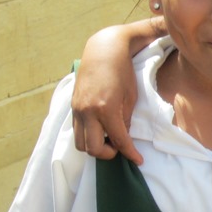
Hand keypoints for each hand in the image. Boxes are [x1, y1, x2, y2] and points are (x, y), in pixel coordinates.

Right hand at [71, 26, 142, 163]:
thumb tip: (122, 137)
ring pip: (80, 143)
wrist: (103, 51)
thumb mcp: (130, 97)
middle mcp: (87, 112)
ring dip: (95, 147)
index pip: (118, 140)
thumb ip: (125, 120)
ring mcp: (77, 110)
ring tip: (110, 139)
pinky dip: (88, 136)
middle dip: (108, 154)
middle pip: (92, 149)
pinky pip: (77, 130)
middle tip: (121, 148)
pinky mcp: (73, 107)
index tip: (138, 160)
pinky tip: (101, 130)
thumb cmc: (123, 72)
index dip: (129, 154)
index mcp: (106, 109)